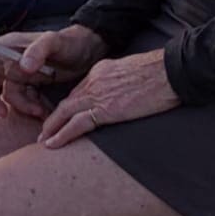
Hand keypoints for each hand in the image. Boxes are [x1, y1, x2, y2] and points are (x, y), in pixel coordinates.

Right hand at [0, 24, 108, 119]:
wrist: (88, 52)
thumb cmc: (69, 41)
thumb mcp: (54, 41)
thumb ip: (38, 50)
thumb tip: (22, 67)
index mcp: (8, 46)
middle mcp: (9, 60)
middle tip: (3, 113)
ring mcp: (19, 73)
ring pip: (7, 95)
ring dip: (21, 106)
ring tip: (38, 110)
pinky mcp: (30, 84)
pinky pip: (22, 100)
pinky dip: (30, 107)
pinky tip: (43, 109)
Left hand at [39, 49, 178, 149]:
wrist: (170, 72)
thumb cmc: (160, 73)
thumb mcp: (132, 72)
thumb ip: (119, 83)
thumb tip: (120, 96)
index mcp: (101, 71)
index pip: (79, 91)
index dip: (69, 107)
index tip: (62, 118)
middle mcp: (94, 81)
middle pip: (67, 102)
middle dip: (53, 119)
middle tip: (44, 132)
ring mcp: (98, 95)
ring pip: (66, 113)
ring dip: (52, 128)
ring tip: (44, 141)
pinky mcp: (106, 110)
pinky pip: (77, 124)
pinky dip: (62, 135)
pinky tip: (53, 144)